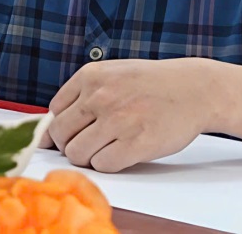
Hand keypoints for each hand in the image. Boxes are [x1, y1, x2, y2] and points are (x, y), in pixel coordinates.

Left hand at [39, 58, 222, 172]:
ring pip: (78, 154)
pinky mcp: (136, 143)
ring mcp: (118, 120)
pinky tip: (122, 152)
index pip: (54, 113)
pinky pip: (103, 165)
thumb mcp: (112, 75)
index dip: (62, 128)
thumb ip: (81, 96)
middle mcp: (100, 97)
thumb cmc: (150, 85)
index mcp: (90, 76)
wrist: (194, 89)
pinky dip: (108, 164)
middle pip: (61, 136)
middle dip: (71, 145)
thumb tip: (46, 131)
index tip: (74, 133)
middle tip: (91, 143)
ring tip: (108, 147)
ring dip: (89, 157)